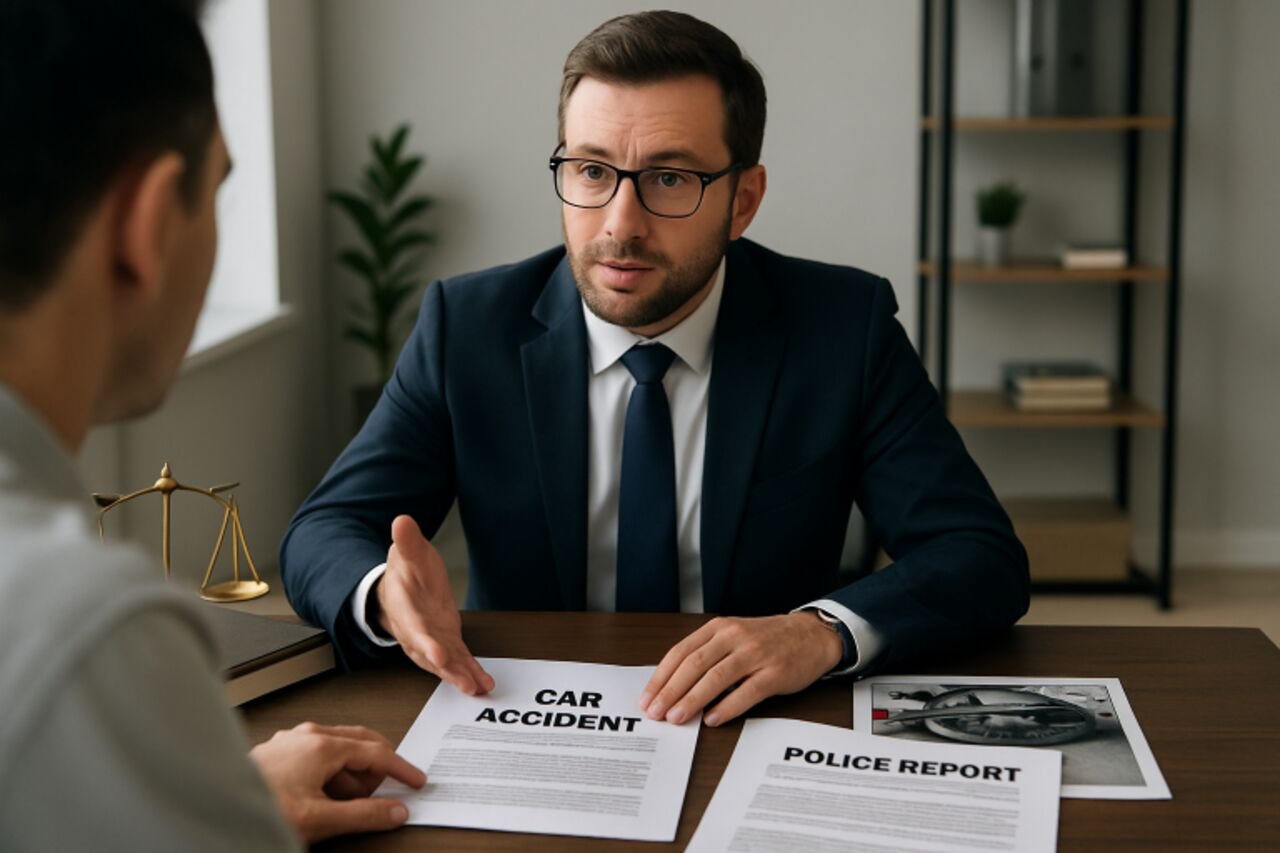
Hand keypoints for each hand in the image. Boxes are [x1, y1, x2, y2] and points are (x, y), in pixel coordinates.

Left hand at [249, 722, 425, 843]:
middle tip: (387, 791)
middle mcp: (306, 736)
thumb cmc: (258, 809)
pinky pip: (316, 756)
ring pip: (336, 750)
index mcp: (322, 745)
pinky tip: (323, 798)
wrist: (215, 808)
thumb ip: (364, 815)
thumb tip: (394, 811)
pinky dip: (330, 774)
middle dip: (376, 769)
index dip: (401, 769)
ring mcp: (289, 743)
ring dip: (351, 775)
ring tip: (348, 804)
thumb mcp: (320, 819)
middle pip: (359, 743)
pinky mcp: (276, 755)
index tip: (415, 781)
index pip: (377, 752)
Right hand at [374, 515, 494, 694]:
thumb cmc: (405, 571)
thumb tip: (401, 521)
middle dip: (447, 669)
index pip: (414, 627)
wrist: (398, 588)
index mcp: (405, 609)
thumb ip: (407, 541)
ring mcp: (431, 640)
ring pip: (445, 663)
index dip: (425, 643)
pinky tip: (483, 684)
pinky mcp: (445, 643)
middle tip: (464, 683)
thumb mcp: (408, 552)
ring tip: (477, 688)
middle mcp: (416, 631)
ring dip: (460, 676)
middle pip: (430, 653)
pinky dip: (469, 672)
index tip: (437, 655)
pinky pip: (457, 660)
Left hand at [639, 613, 841, 726]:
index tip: (647, 698)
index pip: (681, 652)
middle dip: (671, 691)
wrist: (812, 635)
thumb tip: (672, 687)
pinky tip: (713, 719)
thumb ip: (706, 655)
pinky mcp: (775, 672)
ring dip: (693, 700)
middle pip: (694, 664)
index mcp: (719, 628)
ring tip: (676, 718)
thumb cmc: (767, 640)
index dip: (661, 677)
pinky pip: (748, 691)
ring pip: (717, 677)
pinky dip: (728, 706)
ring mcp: (756, 654)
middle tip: (655, 713)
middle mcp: (735, 637)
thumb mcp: (732, 637)